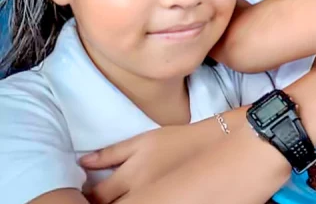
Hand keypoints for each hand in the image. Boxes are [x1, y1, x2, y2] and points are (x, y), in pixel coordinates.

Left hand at [80, 125, 205, 203]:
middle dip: (102, 202)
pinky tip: (136, 197)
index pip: (97, 197)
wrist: (210, 146)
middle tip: (102, 195)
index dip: (87, 196)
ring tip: (117, 196)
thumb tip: (83, 163)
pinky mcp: (167, 201)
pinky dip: (137, 202)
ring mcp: (156, 201)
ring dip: (119, 203)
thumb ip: (111, 153)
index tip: (84, 191)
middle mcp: (141, 194)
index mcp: (130, 177)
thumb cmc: (176, 140)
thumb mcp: (142, 141)